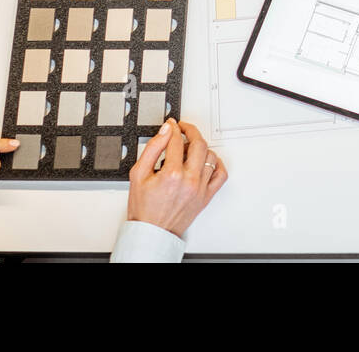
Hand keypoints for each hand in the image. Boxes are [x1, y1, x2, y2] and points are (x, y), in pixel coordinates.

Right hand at [127, 119, 226, 238]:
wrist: (151, 232)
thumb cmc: (144, 208)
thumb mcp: (138, 174)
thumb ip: (153, 148)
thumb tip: (165, 131)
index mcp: (172, 175)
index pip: (177, 141)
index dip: (174, 128)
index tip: (172, 126)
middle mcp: (190, 181)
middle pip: (199, 144)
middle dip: (191, 131)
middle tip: (183, 130)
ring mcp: (200, 189)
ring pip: (210, 156)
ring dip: (201, 148)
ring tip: (189, 150)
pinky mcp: (206, 196)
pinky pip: (220, 175)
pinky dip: (216, 164)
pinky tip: (206, 162)